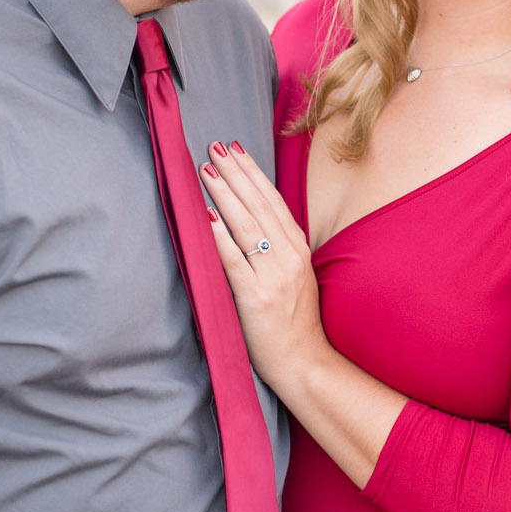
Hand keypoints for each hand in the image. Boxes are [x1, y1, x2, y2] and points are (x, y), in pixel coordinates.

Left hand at [201, 141, 325, 398]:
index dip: (253, 173)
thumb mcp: (295, 278)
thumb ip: (277, 250)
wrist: (305, 363)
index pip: (273, 202)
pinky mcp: (257, 298)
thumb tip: (250, 221)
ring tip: (206, 171)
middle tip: (214, 148)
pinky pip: (234, 261)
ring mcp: (275, 277)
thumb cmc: (295, 324)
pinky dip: (219, 237)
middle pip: (259, 206)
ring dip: (224, 194)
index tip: (235, 150)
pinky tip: (205, 217)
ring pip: (246, 226)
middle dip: (235, 173)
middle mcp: (289, 258)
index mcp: (298, 251)